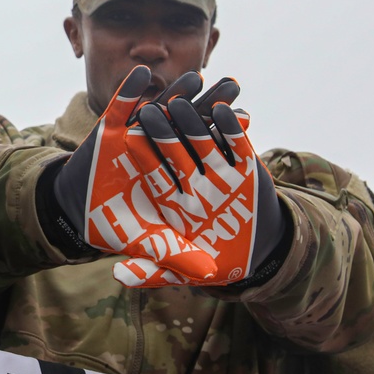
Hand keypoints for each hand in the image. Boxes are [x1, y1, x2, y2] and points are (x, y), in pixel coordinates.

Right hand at [52, 66, 216, 282]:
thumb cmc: (118, 228)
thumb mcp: (150, 244)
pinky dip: (129, 92)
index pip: (204, 150)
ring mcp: (133, 138)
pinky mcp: (108, 130)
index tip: (245, 117)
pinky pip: (120, 107)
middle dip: (209, 103)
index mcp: (175, 175)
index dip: (224, 134)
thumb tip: (209, 274)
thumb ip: (175, 256)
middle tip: (233, 83)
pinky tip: (142, 74)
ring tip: (196, 74)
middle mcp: (158, 152)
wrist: (80, 213)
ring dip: (175, 92)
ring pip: (158, 111)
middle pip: (188, 123)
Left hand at [114, 90, 283, 287]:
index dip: (143, 153)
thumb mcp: (179, 270)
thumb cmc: (212, 263)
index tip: (131, 135)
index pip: (153, 170)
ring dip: (195, 117)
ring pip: (202, 137)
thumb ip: (151, 270)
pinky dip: (232, 126)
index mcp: (170, 197)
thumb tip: (118, 278)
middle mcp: (191, 178)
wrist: (256, 256)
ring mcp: (218, 169)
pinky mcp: (245, 164)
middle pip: (173, 146)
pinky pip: (236, 141)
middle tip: (154, 107)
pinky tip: (226, 109)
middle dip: (164, 127)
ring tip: (188, 95)